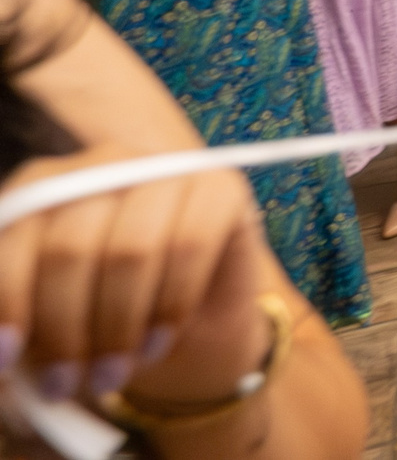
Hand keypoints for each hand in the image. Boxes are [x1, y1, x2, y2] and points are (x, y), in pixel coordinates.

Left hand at [0, 148, 265, 397]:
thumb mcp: (40, 324)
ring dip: (116, 329)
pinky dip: (169, 306)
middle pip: (70, 248)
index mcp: (41, 188)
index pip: (13, 238)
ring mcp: (163, 171)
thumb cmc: (96, 319)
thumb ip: (15, 327)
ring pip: (130, 251)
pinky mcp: (220, 188)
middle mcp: (100, 165)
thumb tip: (3, 352)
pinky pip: (191, 247)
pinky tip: (156, 343)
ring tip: (110, 376)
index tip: (6, 358)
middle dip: (64, 330)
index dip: (7, 300)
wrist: (182, 324)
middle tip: (63, 385)